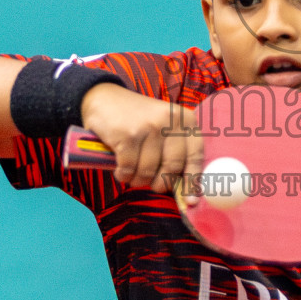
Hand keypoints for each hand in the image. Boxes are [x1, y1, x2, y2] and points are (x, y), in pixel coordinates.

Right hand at [79, 83, 202, 196]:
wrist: (104, 98)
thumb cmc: (138, 119)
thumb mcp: (164, 127)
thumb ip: (175, 151)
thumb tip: (185, 191)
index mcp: (185, 120)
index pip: (196, 156)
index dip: (192, 182)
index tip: (190, 202)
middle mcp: (170, 121)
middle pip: (171, 168)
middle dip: (160, 183)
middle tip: (151, 184)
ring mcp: (149, 127)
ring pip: (148, 171)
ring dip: (137, 179)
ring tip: (132, 172)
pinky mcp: (127, 135)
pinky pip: (128, 169)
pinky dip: (123, 175)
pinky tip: (120, 168)